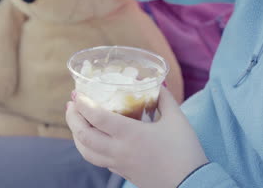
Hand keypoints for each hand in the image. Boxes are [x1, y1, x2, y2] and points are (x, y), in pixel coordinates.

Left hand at [65, 88, 208, 187]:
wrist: (191, 186)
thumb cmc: (185, 152)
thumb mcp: (177, 120)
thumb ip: (165, 99)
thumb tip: (158, 84)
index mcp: (130, 134)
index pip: (96, 117)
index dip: (83, 104)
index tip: (77, 93)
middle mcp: (119, 150)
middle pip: (83, 135)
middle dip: (72, 118)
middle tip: (71, 104)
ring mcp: (118, 164)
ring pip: (86, 152)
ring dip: (76, 135)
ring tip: (76, 121)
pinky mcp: (122, 173)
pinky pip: (97, 160)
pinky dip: (88, 148)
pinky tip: (93, 139)